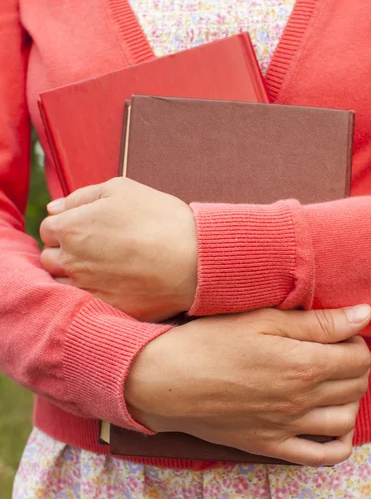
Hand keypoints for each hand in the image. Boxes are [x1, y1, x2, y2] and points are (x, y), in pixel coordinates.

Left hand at [39, 178, 197, 320]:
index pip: (48, 228)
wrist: (194, 258)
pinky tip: (112, 285)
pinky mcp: (107, 309)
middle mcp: (73, 261)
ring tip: (102, 268)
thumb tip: (54, 207)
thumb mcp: (121, 189)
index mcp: (72, 227)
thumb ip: (80, 196)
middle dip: (64, 251)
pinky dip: (91, 295)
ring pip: (62, 284)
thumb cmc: (160, 218)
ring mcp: (88, 288)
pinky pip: (84, 304)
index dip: (66, 225)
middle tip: (93, 247)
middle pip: (50, 258)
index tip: (86, 227)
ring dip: (73, 276)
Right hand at [126, 305, 370, 465]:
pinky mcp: (270, 445)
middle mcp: (302, 400)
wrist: (163, 381)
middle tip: (335, 351)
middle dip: (355, 366)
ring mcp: (287, 427)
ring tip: (333, 383)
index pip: (359, 357)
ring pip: (347, 421)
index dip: (355, 340)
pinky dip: (339, 443)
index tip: (339, 333)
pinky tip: (333, 425)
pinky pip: (321, 456)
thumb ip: (317, 322)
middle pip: (357, 386)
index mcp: (303, 364)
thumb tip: (364, 316)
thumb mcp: (261, 320)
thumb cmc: (209, 342)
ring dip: (351, 399)